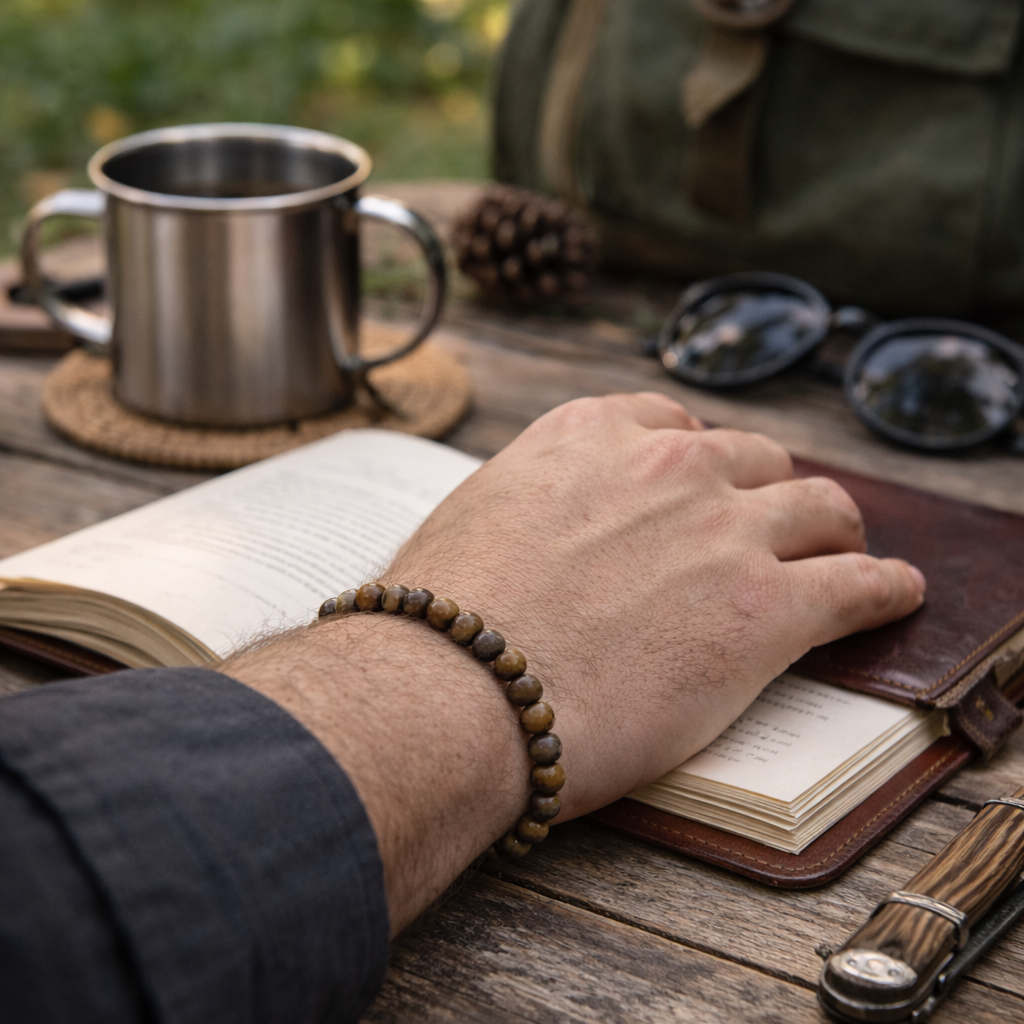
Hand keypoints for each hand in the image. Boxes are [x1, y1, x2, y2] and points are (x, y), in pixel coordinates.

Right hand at [230, 393, 924, 931]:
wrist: (449, 686)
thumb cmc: (436, 621)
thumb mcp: (473, 521)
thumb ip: (524, 504)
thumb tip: (520, 529)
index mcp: (590, 434)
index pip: (672, 422)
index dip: (698, 457)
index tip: (706, 484)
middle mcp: (667, 464)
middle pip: (754, 458)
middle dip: (763, 491)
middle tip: (770, 528)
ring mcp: (725, 530)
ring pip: (819, 505)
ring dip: (833, 529)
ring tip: (842, 552)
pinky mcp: (768, 608)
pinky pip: (860, 582)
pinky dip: (884, 587)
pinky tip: (894, 594)